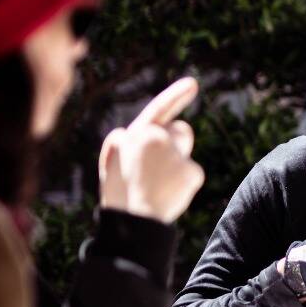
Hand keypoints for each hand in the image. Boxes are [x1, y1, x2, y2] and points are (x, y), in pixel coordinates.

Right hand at [98, 78, 205, 222]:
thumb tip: (127, 132)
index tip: (193, 83)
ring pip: (185, 152)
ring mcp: (178, 155)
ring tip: (160, 183)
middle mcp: (159, 139)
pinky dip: (183, 183)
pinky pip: (191, 173)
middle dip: (176, 142)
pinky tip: (169, 195)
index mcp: (137, 134)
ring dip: (179, 160)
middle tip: (160, 167)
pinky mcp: (192, 172)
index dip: (176, 94)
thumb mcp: (111, 162)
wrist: (133, 223)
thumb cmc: (119, 194)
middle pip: (180, 131)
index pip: (161, 108)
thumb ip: (122, 142)